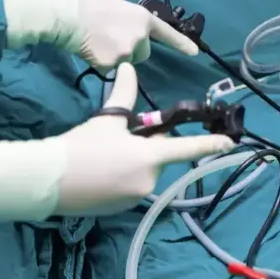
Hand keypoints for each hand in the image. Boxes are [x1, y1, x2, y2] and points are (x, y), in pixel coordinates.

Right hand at [3, 0, 198, 70]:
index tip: (195, 52)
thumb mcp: (118, 9)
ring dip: (114, 57)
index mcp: (144, 18)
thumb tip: (125, 37)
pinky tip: (89, 48)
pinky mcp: (112, 64)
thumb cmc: (88, 2)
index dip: (181, 43)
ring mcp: (128, 51)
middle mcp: (141, 36)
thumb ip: (130, 25)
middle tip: (109, 39)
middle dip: (130, 51)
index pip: (167, 33)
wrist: (70, 10)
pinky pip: (108, 69)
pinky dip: (99, 62)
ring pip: (125, 63)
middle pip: (142, 54)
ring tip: (96, 41)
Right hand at [52, 63, 234, 214]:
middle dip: (147, 146)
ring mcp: (135, 197)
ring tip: (105, 155)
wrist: (49, 180)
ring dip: (135, 162)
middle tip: (122, 137)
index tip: (230, 142)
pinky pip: (131, 187)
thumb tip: (128, 68)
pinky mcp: (121, 209)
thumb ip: (124, 95)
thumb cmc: (82, 146)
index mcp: (151, 157)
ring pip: (144, 172)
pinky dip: (123, 177)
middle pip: (159, 157)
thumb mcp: (107, 120)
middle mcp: (149, 180)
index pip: (188, 148)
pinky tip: (101, 171)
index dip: (211, 144)